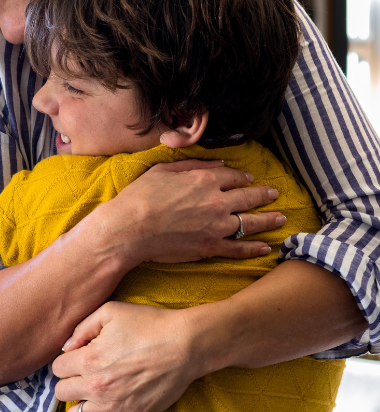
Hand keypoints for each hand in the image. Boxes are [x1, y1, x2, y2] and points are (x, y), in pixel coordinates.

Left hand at [53, 301, 203, 411]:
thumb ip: (82, 327)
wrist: (185, 344)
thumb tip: (66, 347)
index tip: (79, 358)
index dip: (66, 361)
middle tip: (85, 375)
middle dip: (70, 382)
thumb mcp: (110, 311)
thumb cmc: (148, 323)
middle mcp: (96, 385)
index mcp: (88, 359)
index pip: (56, 368)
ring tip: (93, 396)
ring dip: (81, 406)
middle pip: (61, 393)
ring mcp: (113, 406)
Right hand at [99, 159, 282, 265]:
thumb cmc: (139, 197)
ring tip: (281, 218)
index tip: (249, 179)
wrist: (130, 229)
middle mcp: (217, 201)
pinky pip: (239, 248)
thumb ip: (192, 165)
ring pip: (251, 222)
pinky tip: (265, 247)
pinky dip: (254, 248)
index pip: (232, 176)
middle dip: (264, 195)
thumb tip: (218, 163)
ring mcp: (217, 226)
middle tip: (274, 194)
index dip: (243, 177)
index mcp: (204, 180)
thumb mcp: (162, 170)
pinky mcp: (211, 247)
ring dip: (269, 220)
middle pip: (249, 197)